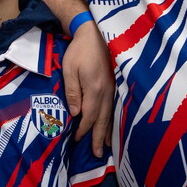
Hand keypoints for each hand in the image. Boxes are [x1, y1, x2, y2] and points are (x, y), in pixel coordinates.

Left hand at [65, 19, 113, 156]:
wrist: (95, 33)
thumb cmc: (80, 50)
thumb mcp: (70, 69)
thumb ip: (73, 92)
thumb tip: (77, 114)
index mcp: (95, 89)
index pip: (89, 116)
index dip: (84, 130)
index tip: (77, 139)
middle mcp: (107, 92)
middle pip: (103, 120)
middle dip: (99, 138)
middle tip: (98, 154)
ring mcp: (114, 88)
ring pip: (112, 115)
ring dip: (109, 132)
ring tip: (108, 146)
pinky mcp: (116, 84)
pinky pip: (115, 107)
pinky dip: (114, 120)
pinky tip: (114, 126)